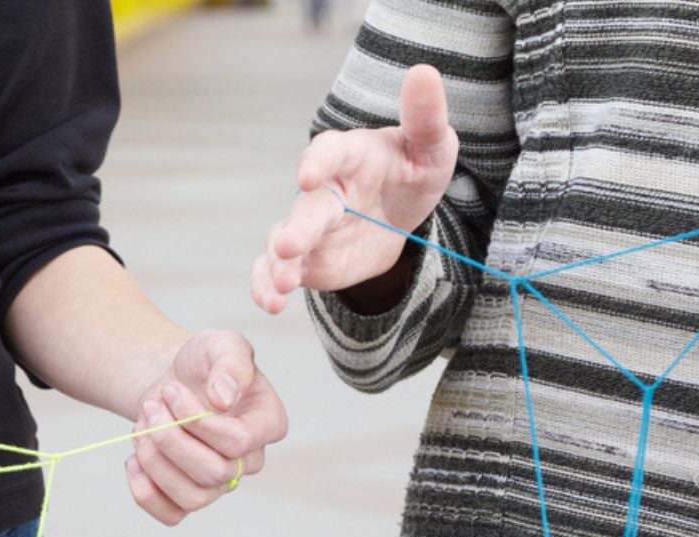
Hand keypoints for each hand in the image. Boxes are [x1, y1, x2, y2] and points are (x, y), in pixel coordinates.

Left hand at [125, 331, 287, 524]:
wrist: (173, 381)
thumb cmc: (203, 362)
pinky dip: (145, 493)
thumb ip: (231, 362)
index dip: (198, 421)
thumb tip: (224, 399)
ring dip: (156, 463)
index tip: (171, 390)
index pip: (238, 442)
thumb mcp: (222, 343)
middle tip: (152, 406)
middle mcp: (248, 461)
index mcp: (268, 423)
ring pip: (193, 498)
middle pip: (214, 473)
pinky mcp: (189, 495)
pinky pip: (172, 515)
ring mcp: (219, 483)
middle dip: (171, 439)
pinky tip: (133, 460)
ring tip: (141, 428)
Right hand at [251, 64, 457, 312]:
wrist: (399, 211)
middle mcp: (323, 190)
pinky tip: (269, 302)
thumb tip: (424, 73)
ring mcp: (310, 226)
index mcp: (350, 155)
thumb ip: (425, 116)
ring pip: (284, 243)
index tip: (309, 174)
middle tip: (288, 246)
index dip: (318, 161)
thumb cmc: (412, 168)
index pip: (331, 153)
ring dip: (278, 264)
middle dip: (296, 227)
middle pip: (306, 208)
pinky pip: (277, 271)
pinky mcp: (306, 259)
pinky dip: (266, 284)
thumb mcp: (432, 145)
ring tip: (280, 288)